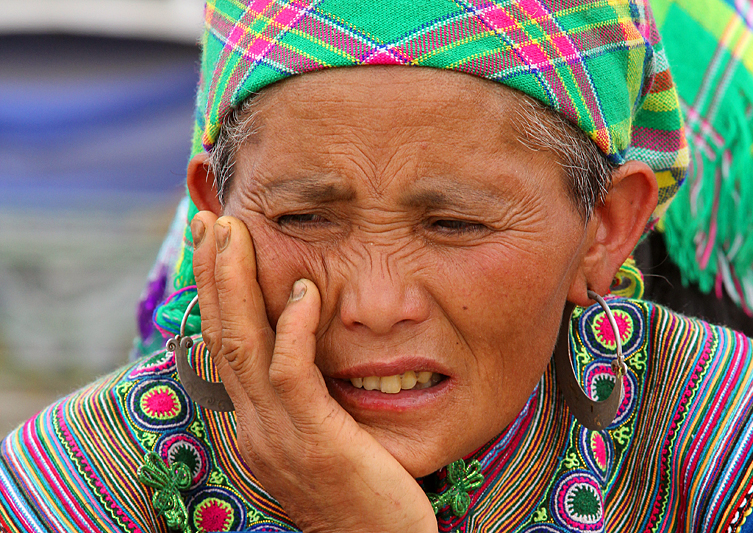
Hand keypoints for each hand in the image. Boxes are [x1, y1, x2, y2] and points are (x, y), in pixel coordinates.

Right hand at [190, 212, 437, 532]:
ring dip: (237, 284)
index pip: (224, 346)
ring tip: (234, 234)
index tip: (213, 247)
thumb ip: (306, 398)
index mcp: (255, 422)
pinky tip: (306, 289)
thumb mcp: (322, 438)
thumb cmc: (359, 494)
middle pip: (222, 335)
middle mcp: (255, 425)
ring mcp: (279, 434)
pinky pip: (293, 374)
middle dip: (214, 274)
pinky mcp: (314, 440)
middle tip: (209, 222)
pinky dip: (295, 328)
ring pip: (244, 345)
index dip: (215, 294)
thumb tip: (302, 352)